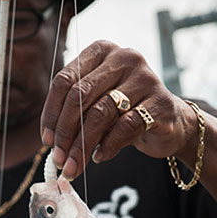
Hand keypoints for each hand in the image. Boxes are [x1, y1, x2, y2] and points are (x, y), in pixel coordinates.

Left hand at [41, 40, 196, 179]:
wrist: (169, 121)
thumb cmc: (125, 111)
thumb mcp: (97, 102)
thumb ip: (75, 111)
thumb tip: (50, 140)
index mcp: (101, 51)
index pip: (65, 80)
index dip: (52, 113)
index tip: (46, 140)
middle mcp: (124, 58)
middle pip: (81, 95)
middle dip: (65, 132)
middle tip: (58, 159)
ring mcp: (145, 78)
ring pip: (101, 113)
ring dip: (83, 145)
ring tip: (74, 165)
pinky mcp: (160, 102)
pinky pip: (126, 126)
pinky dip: (109, 146)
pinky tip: (100, 156)